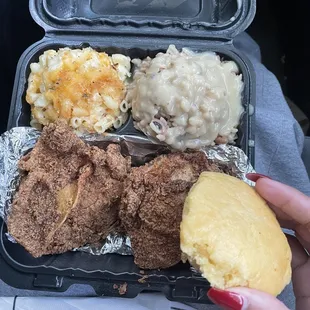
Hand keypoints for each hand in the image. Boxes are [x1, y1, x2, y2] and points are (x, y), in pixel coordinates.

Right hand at [207, 174, 309, 309]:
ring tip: (248, 208)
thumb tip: (227, 291)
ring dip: (273, 220)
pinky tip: (253, 240)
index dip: (290, 198)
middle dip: (279, 202)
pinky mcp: (309, 284)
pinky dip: (271, 244)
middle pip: (308, 222)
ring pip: (300, 236)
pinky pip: (292, 254)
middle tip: (250, 190)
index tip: (261, 184)